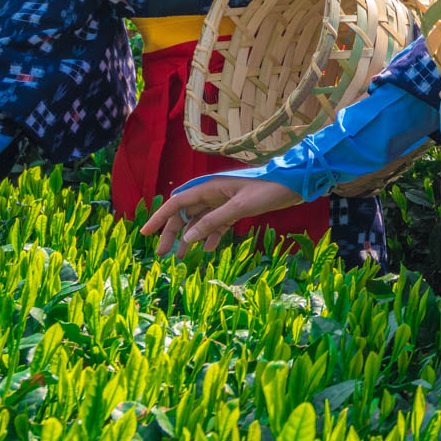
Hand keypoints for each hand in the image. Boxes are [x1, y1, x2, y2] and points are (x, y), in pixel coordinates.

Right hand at [141, 175, 301, 256]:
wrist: (295, 183)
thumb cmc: (268, 189)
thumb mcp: (239, 207)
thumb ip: (213, 221)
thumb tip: (188, 238)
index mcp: (210, 187)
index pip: (177, 203)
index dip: (159, 218)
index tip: (145, 233)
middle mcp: (213, 193)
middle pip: (185, 214)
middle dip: (172, 232)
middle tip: (162, 254)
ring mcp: (224, 201)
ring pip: (200, 220)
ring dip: (191, 237)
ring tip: (182, 257)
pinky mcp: (236, 208)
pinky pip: (217, 223)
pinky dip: (212, 235)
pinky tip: (210, 249)